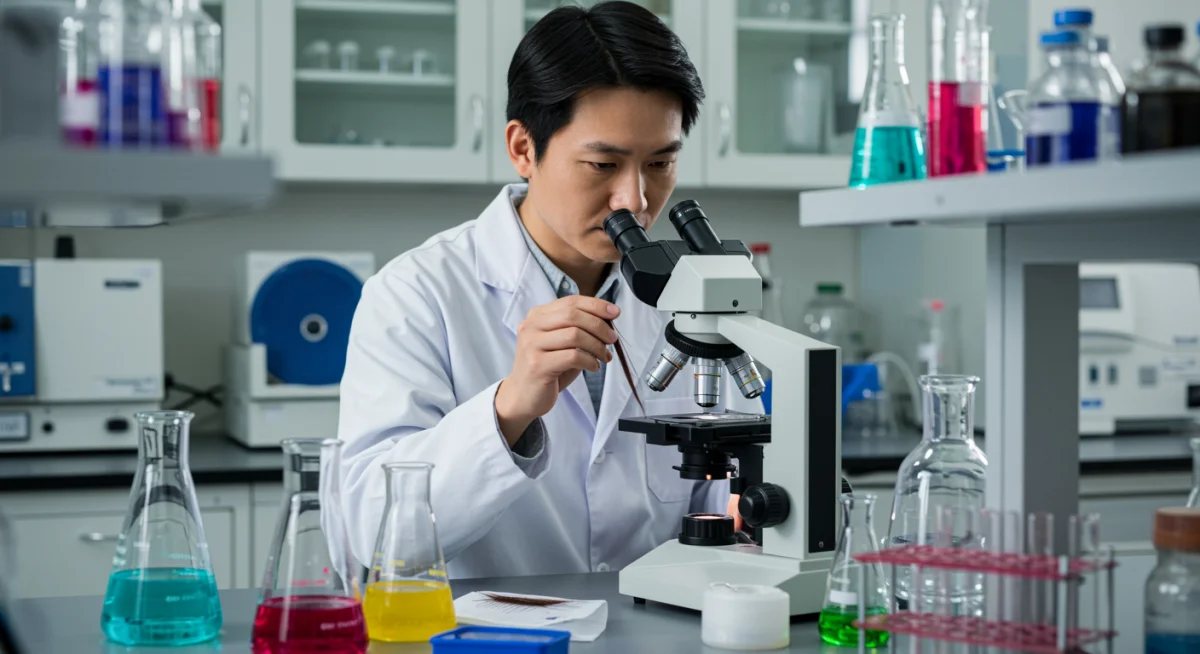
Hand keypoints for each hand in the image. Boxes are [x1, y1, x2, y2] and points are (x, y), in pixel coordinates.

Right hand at [495, 296, 619, 444]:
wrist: (523, 396)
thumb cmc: (548, 368)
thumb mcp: (562, 343)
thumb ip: (578, 328)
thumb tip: (608, 318)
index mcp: (537, 316)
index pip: (570, 302)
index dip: (595, 305)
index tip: (615, 312)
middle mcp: (531, 326)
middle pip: (572, 315)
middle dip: (599, 326)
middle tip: (612, 339)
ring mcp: (532, 345)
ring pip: (574, 335)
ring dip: (597, 346)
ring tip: (604, 356)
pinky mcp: (537, 365)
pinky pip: (573, 357)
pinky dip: (590, 361)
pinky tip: (593, 367)